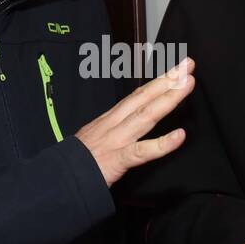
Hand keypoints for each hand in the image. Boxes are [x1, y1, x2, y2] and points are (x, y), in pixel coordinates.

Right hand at [75, 58, 194, 186]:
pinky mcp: (116, 160)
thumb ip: (113, 128)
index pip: (137, 96)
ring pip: (145, 116)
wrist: (57, 178)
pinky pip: (141, 151)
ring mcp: (116, 140)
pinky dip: (162, 144)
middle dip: (167, 81)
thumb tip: (128, 122)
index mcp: (110, 119)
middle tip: (187, 65)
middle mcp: (114, 124)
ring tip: (187, 84)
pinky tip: (180, 136)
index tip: (176, 70)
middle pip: (143, 98)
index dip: (157, 82)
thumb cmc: (77, 160)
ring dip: (168, 99)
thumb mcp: (94, 137)